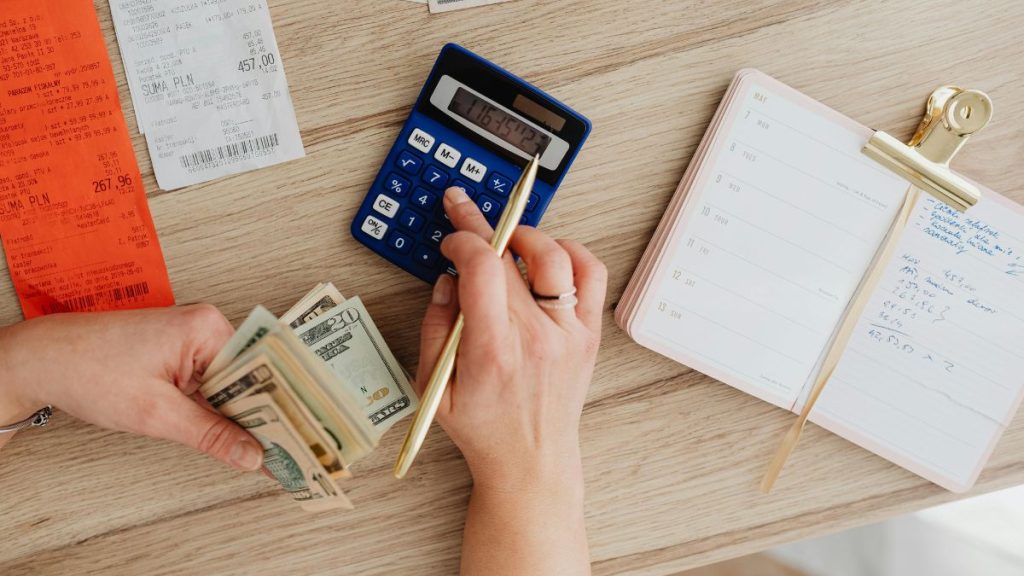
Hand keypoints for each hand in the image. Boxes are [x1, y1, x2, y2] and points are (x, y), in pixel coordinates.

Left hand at [0, 305, 263, 471]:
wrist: (42, 359)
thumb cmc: (88, 370)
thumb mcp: (155, 414)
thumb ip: (210, 435)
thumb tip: (253, 455)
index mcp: (207, 327)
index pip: (260, 371)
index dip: (280, 408)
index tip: (297, 438)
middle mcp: (206, 326)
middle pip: (250, 378)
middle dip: (261, 415)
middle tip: (284, 452)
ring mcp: (193, 338)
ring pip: (231, 384)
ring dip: (237, 414)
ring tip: (259, 446)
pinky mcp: (180, 351)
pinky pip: (212, 382)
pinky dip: (217, 408)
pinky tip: (227, 433)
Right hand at [417, 187, 606, 490]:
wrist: (530, 461)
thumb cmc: (484, 428)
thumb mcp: (434, 385)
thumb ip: (436, 327)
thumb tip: (448, 279)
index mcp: (493, 351)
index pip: (483, 268)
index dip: (463, 239)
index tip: (451, 240)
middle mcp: (536, 338)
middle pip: (511, 257)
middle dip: (480, 226)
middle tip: (464, 213)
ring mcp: (568, 334)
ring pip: (555, 256)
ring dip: (526, 235)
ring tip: (506, 239)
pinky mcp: (588, 334)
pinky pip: (592, 274)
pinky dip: (572, 252)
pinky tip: (548, 256)